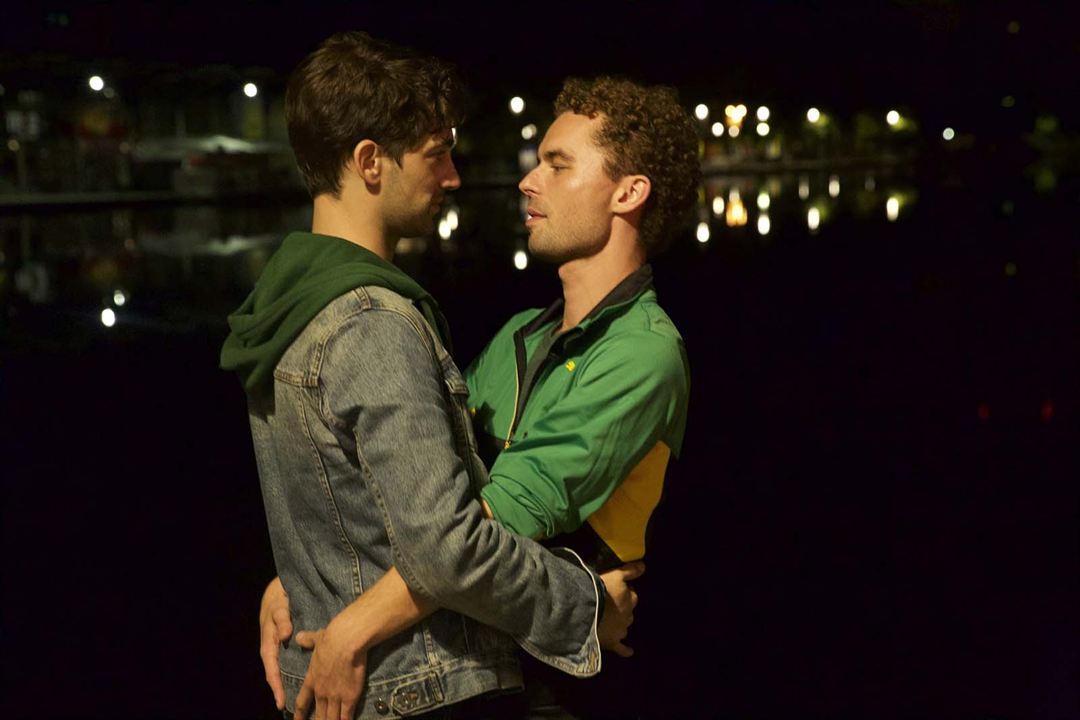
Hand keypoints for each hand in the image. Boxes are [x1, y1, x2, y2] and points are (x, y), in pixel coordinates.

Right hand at [259, 577, 293, 709]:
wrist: (279, 593)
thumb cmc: (277, 601)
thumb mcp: (278, 608)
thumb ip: (281, 620)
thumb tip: (284, 634)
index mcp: (268, 645)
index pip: (272, 670)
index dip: (276, 687)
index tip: (281, 701)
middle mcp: (274, 650)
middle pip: (277, 676)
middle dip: (283, 692)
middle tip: (291, 708)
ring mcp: (280, 649)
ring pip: (284, 671)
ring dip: (289, 685)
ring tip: (299, 701)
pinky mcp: (287, 646)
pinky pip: (290, 663)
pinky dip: (294, 673)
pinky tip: (306, 681)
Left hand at [293, 617, 368, 719]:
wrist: (346, 641)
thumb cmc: (331, 638)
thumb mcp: (316, 638)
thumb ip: (307, 640)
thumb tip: (299, 637)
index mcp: (312, 679)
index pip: (302, 702)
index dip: (299, 715)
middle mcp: (322, 692)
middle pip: (318, 715)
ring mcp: (335, 696)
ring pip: (331, 718)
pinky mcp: (350, 697)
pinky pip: (346, 716)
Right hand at [597, 561, 643, 657]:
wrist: (586, 611)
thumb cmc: (600, 590)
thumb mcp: (615, 574)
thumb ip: (630, 570)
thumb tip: (644, 566)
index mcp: (630, 599)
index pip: (632, 594)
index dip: (625, 592)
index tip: (615, 590)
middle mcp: (628, 615)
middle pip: (628, 612)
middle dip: (622, 609)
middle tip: (610, 604)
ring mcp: (621, 630)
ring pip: (624, 627)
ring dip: (620, 624)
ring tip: (611, 621)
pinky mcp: (612, 642)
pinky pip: (621, 648)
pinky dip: (625, 650)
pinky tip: (630, 652)